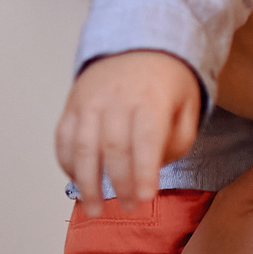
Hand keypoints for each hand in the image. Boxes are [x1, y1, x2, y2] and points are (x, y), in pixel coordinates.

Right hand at [57, 49, 200, 209]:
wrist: (138, 43)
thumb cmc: (166, 82)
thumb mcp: (188, 105)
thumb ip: (179, 140)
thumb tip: (156, 169)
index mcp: (151, 99)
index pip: (145, 140)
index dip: (144, 173)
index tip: (146, 199)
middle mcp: (116, 99)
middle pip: (113, 148)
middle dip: (119, 184)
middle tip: (129, 207)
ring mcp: (90, 101)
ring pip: (83, 148)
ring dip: (87, 184)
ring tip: (95, 209)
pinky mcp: (72, 105)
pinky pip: (64, 139)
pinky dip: (68, 164)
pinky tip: (78, 181)